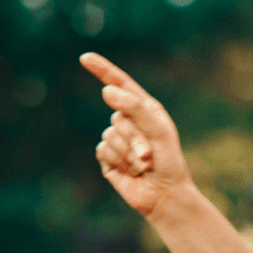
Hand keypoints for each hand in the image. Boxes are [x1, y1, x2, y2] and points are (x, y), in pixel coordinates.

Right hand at [80, 52, 192, 218]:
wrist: (163, 195)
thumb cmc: (168, 161)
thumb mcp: (158, 130)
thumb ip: (135, 108)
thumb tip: (106, 90)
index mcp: (145, 109)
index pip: (121, 84)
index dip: (103, 70)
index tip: (85, 58)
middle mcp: (129, 121)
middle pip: (117, 116)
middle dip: (134, 137)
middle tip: (150, 156)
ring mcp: (117, 139)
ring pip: (109, 135)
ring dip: (128, 153)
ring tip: (143, 166)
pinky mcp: (107, 157)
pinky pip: (103, 150)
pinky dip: (118, 161)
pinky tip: (129, 171)